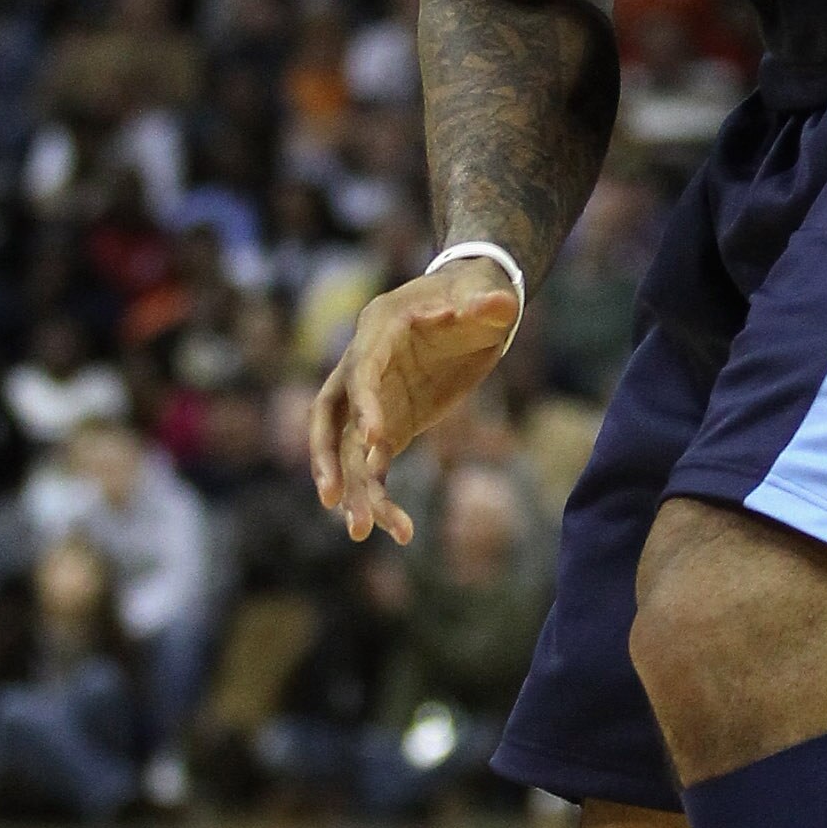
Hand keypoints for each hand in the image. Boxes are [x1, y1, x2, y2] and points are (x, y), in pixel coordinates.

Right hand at [308, 263, 520, 542]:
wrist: (470, 306)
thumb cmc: (474, 294)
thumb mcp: (486, 295)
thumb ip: (488, 303)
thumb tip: (500, 304)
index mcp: (380, 329)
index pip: (362, 371)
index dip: (364, 403)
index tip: (374, 439)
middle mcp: (364, 367)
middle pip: (328, 415)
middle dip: (326, 455)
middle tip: (331, 496)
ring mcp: (373, 400)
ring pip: (348, 450)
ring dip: (353, 490)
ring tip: (363, 533)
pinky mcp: (390, 425)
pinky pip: (374, 465)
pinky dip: (379, 496)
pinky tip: (400, 531)